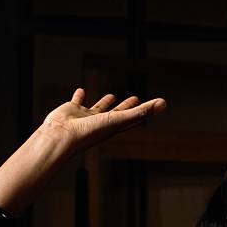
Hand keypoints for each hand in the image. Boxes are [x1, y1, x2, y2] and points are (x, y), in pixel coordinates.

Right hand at [41, 88, 165, 153]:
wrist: (62, 136)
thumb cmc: (91, 131)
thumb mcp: (119, 119)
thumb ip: (141, 111)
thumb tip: (164, 103)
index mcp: (114, 127)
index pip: (132, 118)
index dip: (141, 112)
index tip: (149, 108)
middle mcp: (101, 122)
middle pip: (118, 113)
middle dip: (127, 106)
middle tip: (135, 98)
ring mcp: (86, 117)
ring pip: (98, 108)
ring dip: (105, 102)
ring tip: (111, 95)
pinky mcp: (71, 110)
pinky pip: (76, 101)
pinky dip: (79, 96)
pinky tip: (81, 90)